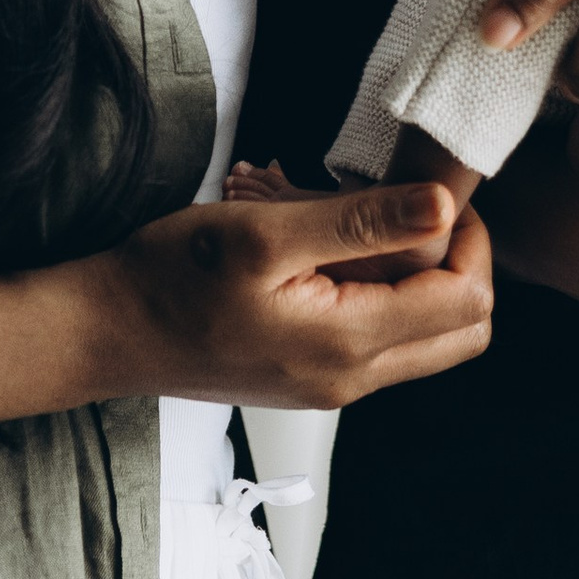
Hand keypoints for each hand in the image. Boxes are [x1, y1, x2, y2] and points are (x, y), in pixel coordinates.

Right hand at [101, 184, 492, 390]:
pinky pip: (382, 344)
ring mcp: (333, 386)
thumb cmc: (172, 275)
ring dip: (420, 282)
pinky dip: (384, 298)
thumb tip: (442, 206)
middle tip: (413, 210)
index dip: (470, 240)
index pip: (466, 301)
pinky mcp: (312, 380)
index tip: (433, 193)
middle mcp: (352, 379)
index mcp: (348, 344)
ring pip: (427, 340)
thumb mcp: (266, 232)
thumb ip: (360, 223)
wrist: (108, 332)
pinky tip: (335, 255)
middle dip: (459, 265)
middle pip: (463, 332)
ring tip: (367, 227)